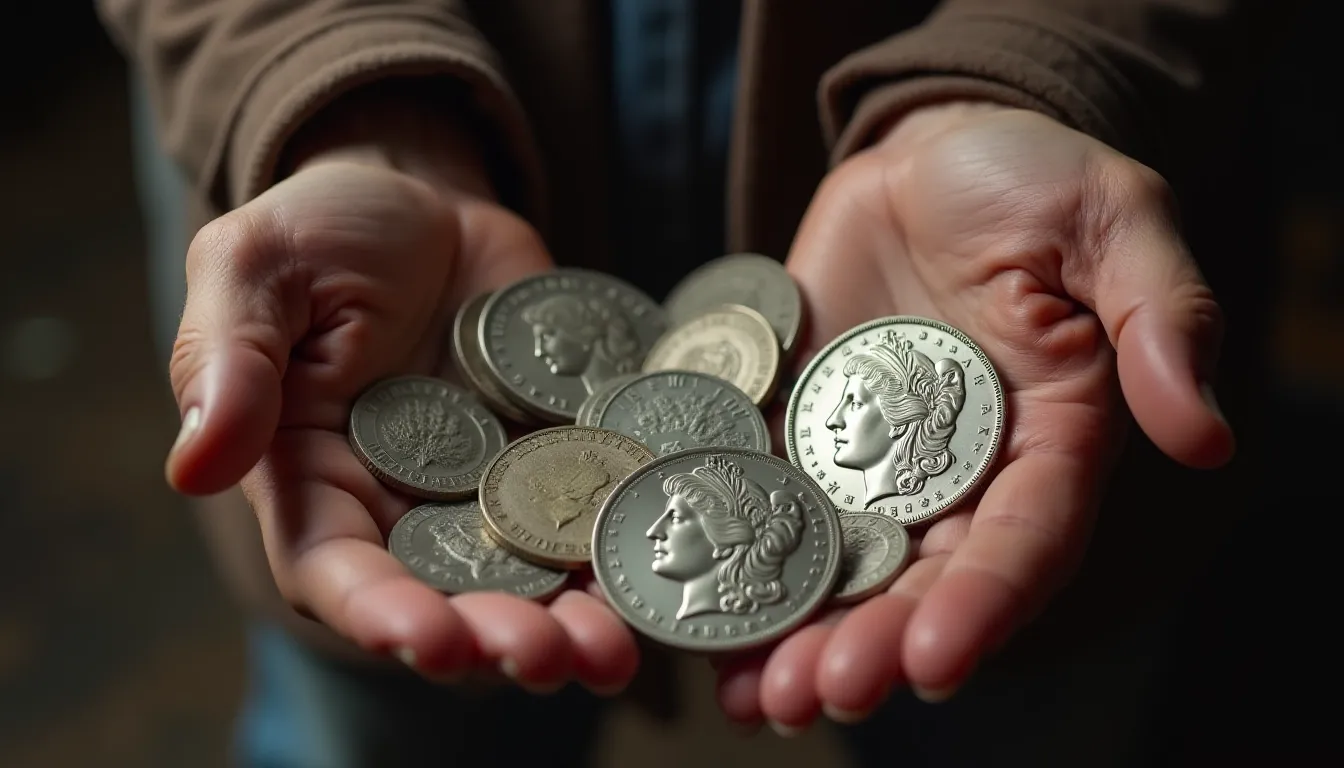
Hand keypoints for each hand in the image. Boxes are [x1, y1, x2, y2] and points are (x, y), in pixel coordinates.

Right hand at [164, 104, 637, 694]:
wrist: (425, 201)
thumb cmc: (319, 233)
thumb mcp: (253, 273)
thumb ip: (229, 364)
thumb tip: (192, 467)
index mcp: (315, 482)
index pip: (339, 573)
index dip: (384, 614)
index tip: (431, 639)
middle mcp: (406, 508)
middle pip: (450, 596)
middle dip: (497, 637)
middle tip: (547, 657)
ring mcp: (494, 490)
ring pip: (534, 577)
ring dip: (574, 622)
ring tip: (613, 650)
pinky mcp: (565, 456)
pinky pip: (601, 513)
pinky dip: (632, 550)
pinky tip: (673, 574)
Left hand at [718, 103, 1234, 730]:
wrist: (929, 153)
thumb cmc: (1035, 178)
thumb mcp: (1116, 223)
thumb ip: (1161, 320)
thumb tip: (1206, 435)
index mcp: (1047, 443)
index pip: (1022, 543)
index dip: (982, 604)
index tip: (935, 662)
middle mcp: (957, 473)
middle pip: (917, 579)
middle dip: (872, 643)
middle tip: (819, 695)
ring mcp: (868, 460)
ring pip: (835, 565)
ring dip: (796, 635)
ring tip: (754, 697)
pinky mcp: (794, 429)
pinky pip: (760, 501)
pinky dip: (732, 560)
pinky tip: (690, 621)